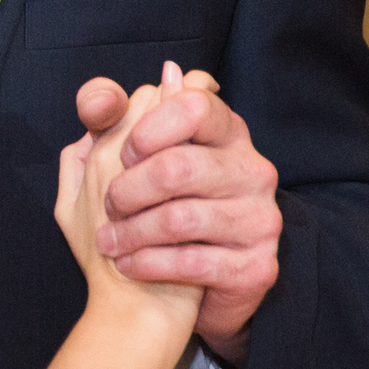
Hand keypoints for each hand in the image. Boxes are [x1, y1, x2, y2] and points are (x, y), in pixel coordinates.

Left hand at [75, 66, 280, 358]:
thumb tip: (138, 81)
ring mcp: (260, 220)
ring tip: (108, 241)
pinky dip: (146, 263)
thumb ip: (121, 120)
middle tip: (109, 207)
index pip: (194, 105)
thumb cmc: (157, 211)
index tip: (124, 156)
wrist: (187, 287)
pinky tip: (127, 264)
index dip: (148, 129)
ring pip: (179, 219)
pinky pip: (190, 262)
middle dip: (127, 189)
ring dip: (130, 232)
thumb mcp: (133, 162)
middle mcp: (254, 171)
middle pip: (178, 166)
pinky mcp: (256, 267)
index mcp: (229, 133)